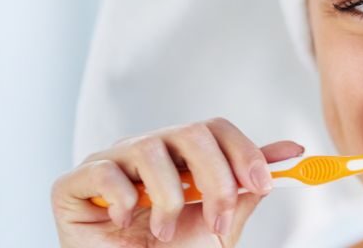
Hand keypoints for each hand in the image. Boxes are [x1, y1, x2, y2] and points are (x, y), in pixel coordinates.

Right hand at [51, 117, 302, 246]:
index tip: (266, 183)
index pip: (216, 129)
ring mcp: (109, 163)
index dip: (244, 152)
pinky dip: (122, 198)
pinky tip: (124, 220)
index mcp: (180, 156)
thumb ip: (247, 189)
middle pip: (190, 133)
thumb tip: (289, 153)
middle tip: (219, 220)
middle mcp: (147, 150)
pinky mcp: (73, 184)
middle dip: (215, 179)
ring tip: (165, 233)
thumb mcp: (220, 226)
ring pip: (150, 148)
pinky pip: (103, 171)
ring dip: (169, 198)